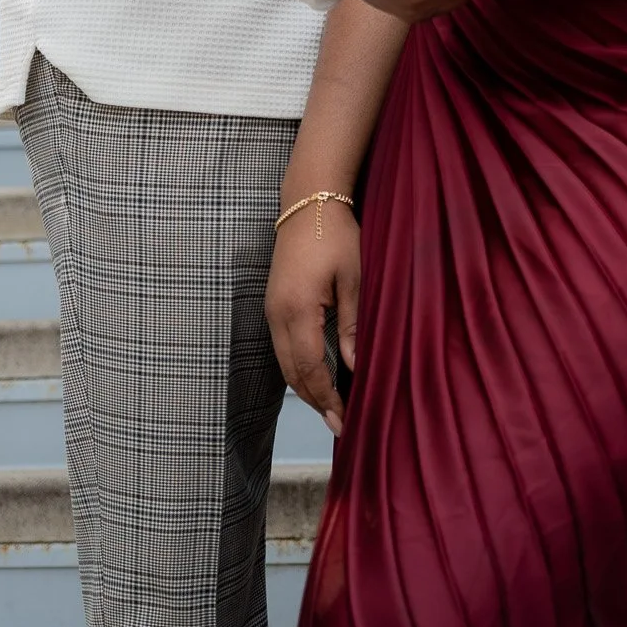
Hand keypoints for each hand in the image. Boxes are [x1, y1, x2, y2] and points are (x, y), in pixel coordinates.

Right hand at [265, 199, 360, 435]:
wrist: (308, 201)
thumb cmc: (336, 234)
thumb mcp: (353, 278)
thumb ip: (351, 324)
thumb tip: (354, 366)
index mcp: (297, 310)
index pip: (310, 369)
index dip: (326, 398)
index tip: (343, 422)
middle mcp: (277, 315)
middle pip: (292, 373)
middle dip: (315, 400)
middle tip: (339, 424)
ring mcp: (271, 310)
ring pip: (284, 363)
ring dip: (306, 387)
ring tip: (331, 406)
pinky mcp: (274, 304)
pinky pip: (283, 348)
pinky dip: (299, 367)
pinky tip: (318, 375)